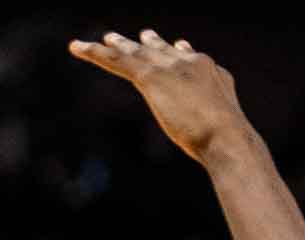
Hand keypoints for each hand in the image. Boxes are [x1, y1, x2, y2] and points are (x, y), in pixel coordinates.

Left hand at [69, 30, 248, 164]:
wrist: (225, 135)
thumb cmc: (226, 138)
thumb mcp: (221, 120)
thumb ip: (214, 113)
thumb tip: (222, 122)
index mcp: (208, 70)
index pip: (188, 58)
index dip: (178, 52)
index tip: (177, 45)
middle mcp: (188, 62)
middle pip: (161, 51)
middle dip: (148, 44)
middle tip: (141, 36)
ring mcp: (169, 67)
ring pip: (135, 53)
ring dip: (116, 46)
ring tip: (104, 40)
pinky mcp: (150, 77)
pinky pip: (117, 62)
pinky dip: (95, 54)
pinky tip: (78, 48)